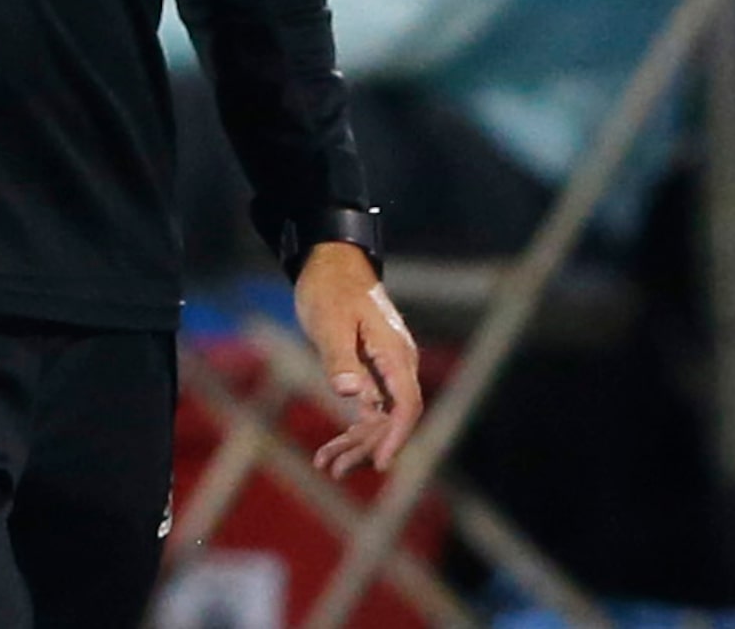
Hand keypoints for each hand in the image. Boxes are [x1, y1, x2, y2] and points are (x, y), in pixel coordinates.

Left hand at [294, 242, 422, 477]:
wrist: (331, 263)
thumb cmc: (330, 288)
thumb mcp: (329, 321)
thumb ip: (340, 357)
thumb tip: (352, 394)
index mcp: (394, 351)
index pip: (406, 403)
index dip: (396, 436)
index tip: (380, 463)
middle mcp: (398, 363)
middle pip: (393, 418)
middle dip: (368, 447)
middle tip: (336, 470)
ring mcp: (387, 369)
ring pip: (380, 418)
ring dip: (357, 444)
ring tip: (327, 466)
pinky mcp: (373, 371)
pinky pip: (370, 409)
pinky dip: (352, 430)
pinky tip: (331, 449)